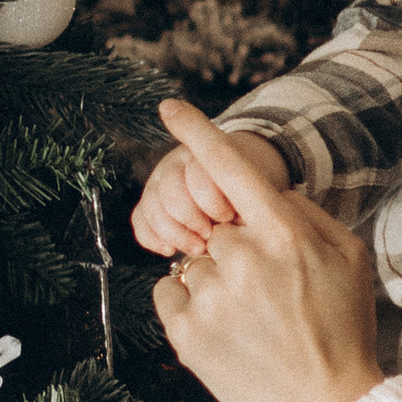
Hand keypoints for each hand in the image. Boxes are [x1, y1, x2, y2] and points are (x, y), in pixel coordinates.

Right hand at [131, 105, 285, 256]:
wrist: (243, 182)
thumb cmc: (256, 190)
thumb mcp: (262, 188)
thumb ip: (249, 200)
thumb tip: (232, 225)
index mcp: (209, 151)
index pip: (198, 174)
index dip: (213, 203)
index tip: (229, 217)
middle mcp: (179, 161)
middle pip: (170, 191)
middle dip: (191, 219)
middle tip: (211, 236)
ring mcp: (160, 179)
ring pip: (152, 205)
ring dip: (173, 233)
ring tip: (197, 247)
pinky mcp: (149, 202)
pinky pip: (140, 218)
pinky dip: (151, 238)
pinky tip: (169, 250)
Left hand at [149, 102, 383, 401]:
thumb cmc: (344, 329)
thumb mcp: (350, 257)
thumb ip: (307, 214)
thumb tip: (267, 192)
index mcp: (285, 233)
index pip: (232, 167)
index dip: (197, 132)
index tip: (168, 106)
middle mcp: (244, 258)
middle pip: (215, 228)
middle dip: (233, 250)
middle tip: (269, 293)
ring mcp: (212, 297)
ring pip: (193, 263)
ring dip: (214, 281)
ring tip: (253, 320)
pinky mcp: (187, 334)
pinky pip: (169, 294)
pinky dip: (189, 306)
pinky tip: (226, 331)